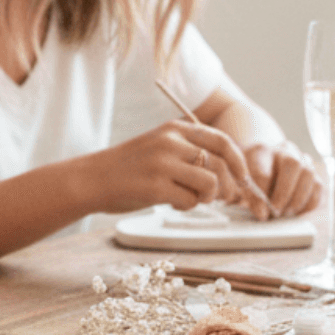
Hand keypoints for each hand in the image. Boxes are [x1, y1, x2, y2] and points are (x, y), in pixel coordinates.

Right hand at [93, 121, 271, 218]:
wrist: (90, 179)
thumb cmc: (128, 168)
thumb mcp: (159, 147)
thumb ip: (189, 152)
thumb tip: (230, 175)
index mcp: (174, 129)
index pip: (222, 141)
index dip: (239, 162)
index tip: (244, 178)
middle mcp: (170, 142)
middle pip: (220, 164)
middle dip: (229, 186)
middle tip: (224, 199)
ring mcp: (162, 164)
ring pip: (210, 183)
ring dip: (207, 197)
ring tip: (190, 198)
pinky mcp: (155, 187)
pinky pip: (189, 201)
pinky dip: (186, 206)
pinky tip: (169, 202)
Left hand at [243, 141, 321, 217]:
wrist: (262, 163)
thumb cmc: (249, 176)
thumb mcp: (239, 183)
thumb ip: (247, 195)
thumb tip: (261, 213)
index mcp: (261, 151)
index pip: (263, 171)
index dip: (262, 195)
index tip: (261, 213)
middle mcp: (284, 150)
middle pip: (293, 164)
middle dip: (285, 192)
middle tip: (276, 211)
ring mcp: (301, 159)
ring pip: (308, 174)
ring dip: (298, 198)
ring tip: (286, 213)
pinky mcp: (313, 172)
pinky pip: (318, 186)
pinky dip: (309, 202)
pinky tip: (297, 212)